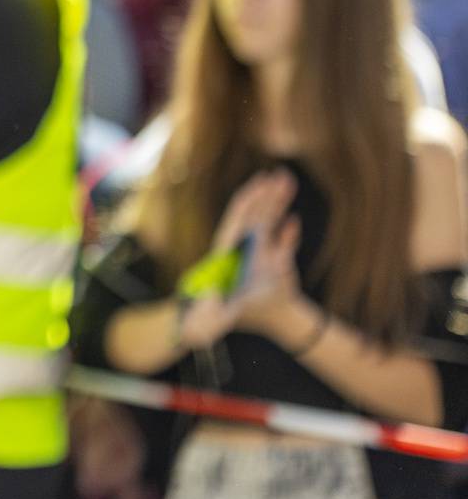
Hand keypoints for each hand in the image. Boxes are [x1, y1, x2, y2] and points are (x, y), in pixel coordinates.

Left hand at [179, 169, 301, 347]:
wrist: (230, 325)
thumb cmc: (215, 318)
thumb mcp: (211, 320)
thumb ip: (206, 318)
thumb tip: (205, 301)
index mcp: (227, 255)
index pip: (236, 223)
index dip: (247, 204)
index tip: (257, 185)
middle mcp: (240, 249)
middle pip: (253, 216)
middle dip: (266, 196)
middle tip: (278, 174)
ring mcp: (254, 255)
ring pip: (266, 224)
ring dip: (277, 205)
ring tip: (288, 183)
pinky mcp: (267, 264)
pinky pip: (277, 243)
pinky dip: (285, 231)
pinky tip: (292, 221)